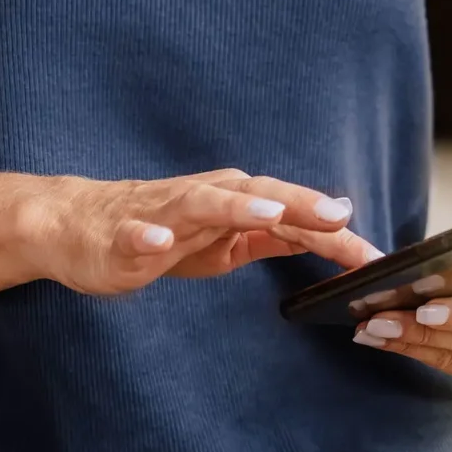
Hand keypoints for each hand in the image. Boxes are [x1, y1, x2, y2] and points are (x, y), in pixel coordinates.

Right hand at [29, 168, 377, 297]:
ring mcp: (162, 215)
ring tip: (270, 213)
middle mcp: (203, 199)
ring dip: (237, 205)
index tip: (373, 255)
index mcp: (231, 203)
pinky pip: (138, 235)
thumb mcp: (224, 243)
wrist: (78, 227)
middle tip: (339, 216)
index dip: (332, 234)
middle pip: (258, 196)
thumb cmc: (158, 233)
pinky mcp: (123, 235)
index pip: (290, 216)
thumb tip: (328, 230)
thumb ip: (271, 236)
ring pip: (203, 203)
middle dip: (299, 205)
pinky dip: (150, 238)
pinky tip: (161, 245)